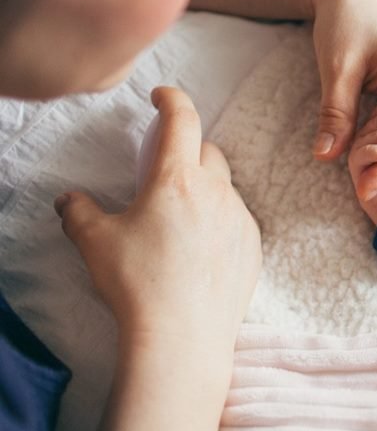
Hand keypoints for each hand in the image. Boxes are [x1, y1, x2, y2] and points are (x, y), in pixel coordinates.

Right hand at [54, 87, 260, 356]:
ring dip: (204, 191)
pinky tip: (198, 249)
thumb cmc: (137, 284)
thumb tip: (69, 199)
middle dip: (188, 151)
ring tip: (177, 220)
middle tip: (165, 169)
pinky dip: (219, 222)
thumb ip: (78, 212)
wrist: (182, 336)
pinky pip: (237, 220)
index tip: (162, 95)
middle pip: (208, 153)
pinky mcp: (253, 246)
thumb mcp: (94, 242)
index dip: (172, 99)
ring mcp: (240, 219)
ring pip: (225, 188)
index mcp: (177, 180)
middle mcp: (216, 192)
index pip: (182, 120)